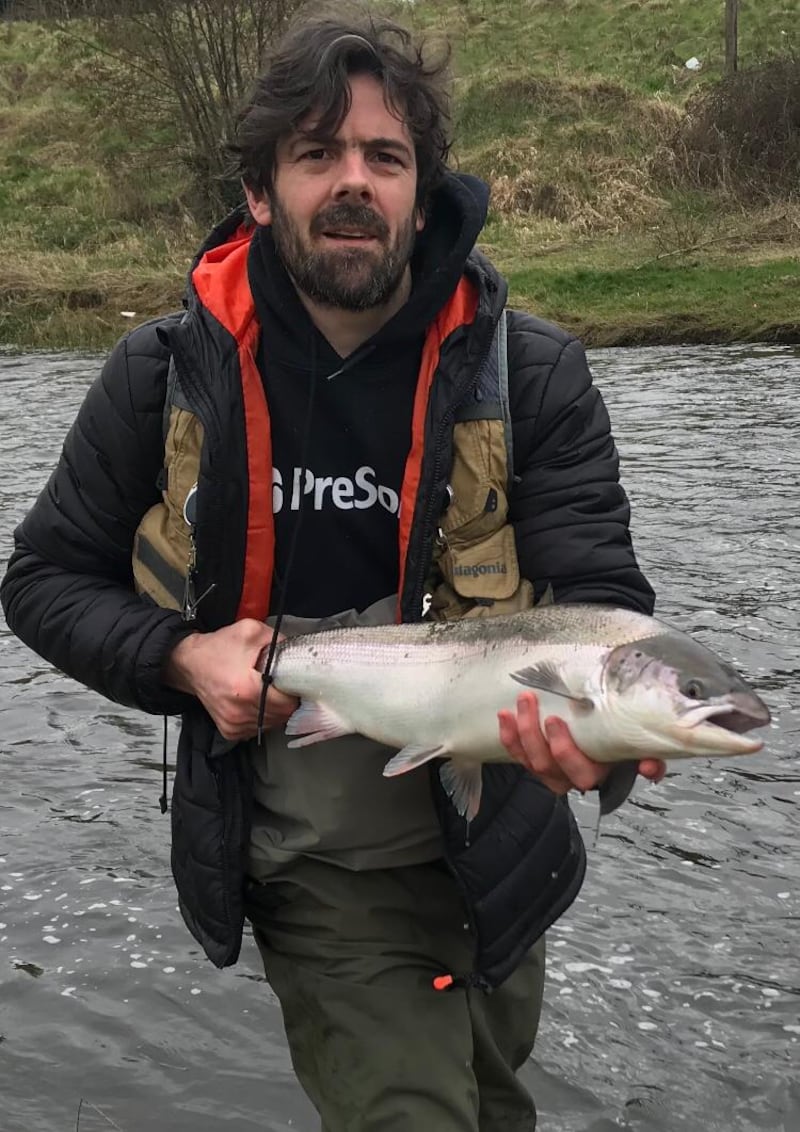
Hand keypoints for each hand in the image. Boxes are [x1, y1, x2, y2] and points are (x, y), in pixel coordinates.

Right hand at [163, 619, 298, 739]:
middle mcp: (239, 711)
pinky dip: (262, 717)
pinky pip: (257, 728)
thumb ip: (279, 641)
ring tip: (266, 691)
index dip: (295, 692)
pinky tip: (255, 701)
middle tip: (280, 685)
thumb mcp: (251, 631)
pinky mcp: (229, 730)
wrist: (190, 663)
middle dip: (287, 701)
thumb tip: (298, 653)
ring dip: (274, 710)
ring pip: (272, 724)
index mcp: (247, 689)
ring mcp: (233, 724)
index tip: (292, 682)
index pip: (288, 703)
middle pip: (282, 716)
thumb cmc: (218, 647)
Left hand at [497, 690, 665, 795]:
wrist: (609, 738)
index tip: (555, 720)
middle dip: (534, 734)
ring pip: (530, 760)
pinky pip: (517, 754)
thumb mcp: (639, 748)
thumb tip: (648, 767)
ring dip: (520, 731)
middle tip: (532, 701)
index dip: (564, 750)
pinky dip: (509, 736)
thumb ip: (649, 758)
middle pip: (547, 765)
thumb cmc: (624, 742)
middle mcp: (571, 778)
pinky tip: (504, 715)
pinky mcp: (535, 761)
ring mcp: (551, 772)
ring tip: (520, 701)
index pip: (580, 773)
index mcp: (599, 774)